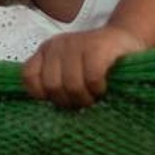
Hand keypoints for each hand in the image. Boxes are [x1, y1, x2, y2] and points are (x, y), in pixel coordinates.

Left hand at [22, 25, 145, 108]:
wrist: (125, 38)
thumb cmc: (96, 62)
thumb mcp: (69, 69)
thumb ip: (55, 83)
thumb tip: (42, 116)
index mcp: (45, 51)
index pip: (29, 76)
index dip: (42, 94)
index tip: (60, 99)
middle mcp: (56, 45)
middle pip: (52, 85)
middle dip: (68, 101)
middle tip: (82, 101)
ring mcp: (76, 43)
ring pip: (71, 84)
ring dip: (85, 98)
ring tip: (94, 96)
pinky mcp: (97, 46)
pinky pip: (91, 77)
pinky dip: (97, 88)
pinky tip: (103, 87)